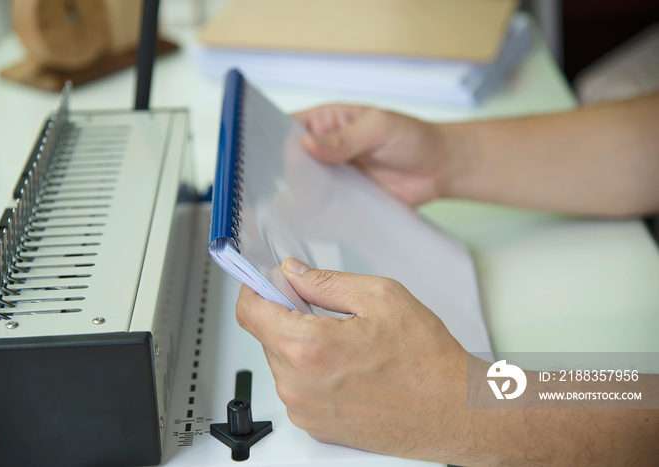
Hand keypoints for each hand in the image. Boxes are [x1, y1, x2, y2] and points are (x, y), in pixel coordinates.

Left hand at [236, 257, 470, 461]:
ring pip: (282, 362)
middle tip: (326, 311)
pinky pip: (297, 388)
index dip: (254, 289)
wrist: (453, 412)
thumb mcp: (380, 297)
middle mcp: (298, 385)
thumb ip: (325, 282)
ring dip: (302, 345)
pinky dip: (312, 372)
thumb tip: (293, 274)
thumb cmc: (427, 361)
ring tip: (346, 344)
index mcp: (309, 348)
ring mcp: (305, 411)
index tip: (264, 282)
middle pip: (267, 336)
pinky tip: (348, 367)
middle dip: (287, 316)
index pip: (250, 312)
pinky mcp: (316, 427)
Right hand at [294, 104, 464, 205]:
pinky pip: (322, 210)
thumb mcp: (379, 128)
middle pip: (292, 164)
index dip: (282, 144)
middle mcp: (324, 151)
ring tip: (304, 209)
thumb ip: (344, 138)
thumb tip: (307, 144)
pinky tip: (314, 223)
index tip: (283, 161)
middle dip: (291, 177)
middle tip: (300, 189)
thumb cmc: (413, 137)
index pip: (290, 130)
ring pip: (303, 190)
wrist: (440, 169)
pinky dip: (316, 218)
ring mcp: (332, 178)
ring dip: (302, 200)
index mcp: (327, 122)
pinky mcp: (343, 202)